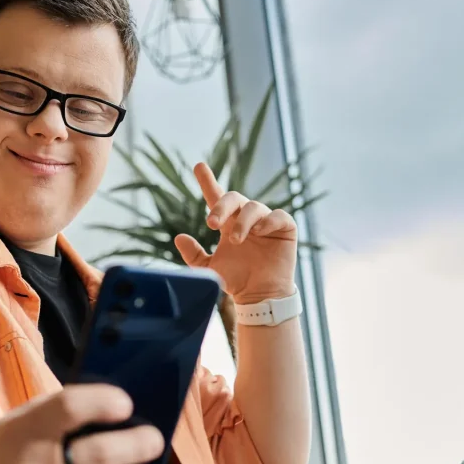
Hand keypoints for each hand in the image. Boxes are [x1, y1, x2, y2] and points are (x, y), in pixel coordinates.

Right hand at [0, 384, 163, 463]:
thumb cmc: (0, 450)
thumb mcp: (23, 421)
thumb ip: (65, 415)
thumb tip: (121, 412)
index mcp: (24, 432)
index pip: (72, 407)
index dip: (106, 401)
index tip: (125, 403)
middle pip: (103, 455)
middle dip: (140, 443)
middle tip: (153, 438)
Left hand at [174, 162, 297, 304]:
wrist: (260, 296)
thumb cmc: (237, 280)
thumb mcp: (210, 269)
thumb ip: (194, 255)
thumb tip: (178, 237)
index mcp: (228, 223)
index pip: (216, 197)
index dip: (207, 181)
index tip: (198, 166)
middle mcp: (246, 218)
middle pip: (234, 198)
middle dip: (221, 207)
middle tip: (211, 223)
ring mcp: (266, 222)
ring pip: (253, 207)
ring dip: (242, 222)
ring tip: (236, 240)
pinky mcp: (285, 228)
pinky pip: (279, 216)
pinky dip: (269, 221)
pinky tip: (260, 231)